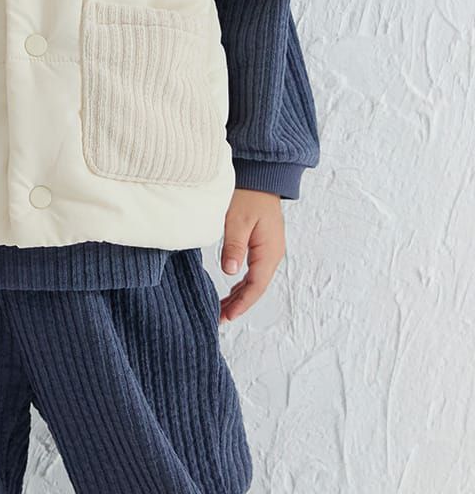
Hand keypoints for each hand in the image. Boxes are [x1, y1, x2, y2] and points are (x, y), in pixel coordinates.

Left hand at [218, 188, 284, 322]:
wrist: (262, 175)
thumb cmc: (250, 194)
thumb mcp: (237, 219)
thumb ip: (234, 246)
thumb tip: (230, 272)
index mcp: (269, 251)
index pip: (256, 286)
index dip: (242, 303)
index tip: (227, 316)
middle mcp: (273, 254)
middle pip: (256, 287)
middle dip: (239, 304)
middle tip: (219, 317)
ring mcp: (269, 249)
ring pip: (255, 280)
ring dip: (240, 295)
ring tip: (223, 308)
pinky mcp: (263, 243)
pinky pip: (254, 270)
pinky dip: (243, 283)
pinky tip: (232, 289)